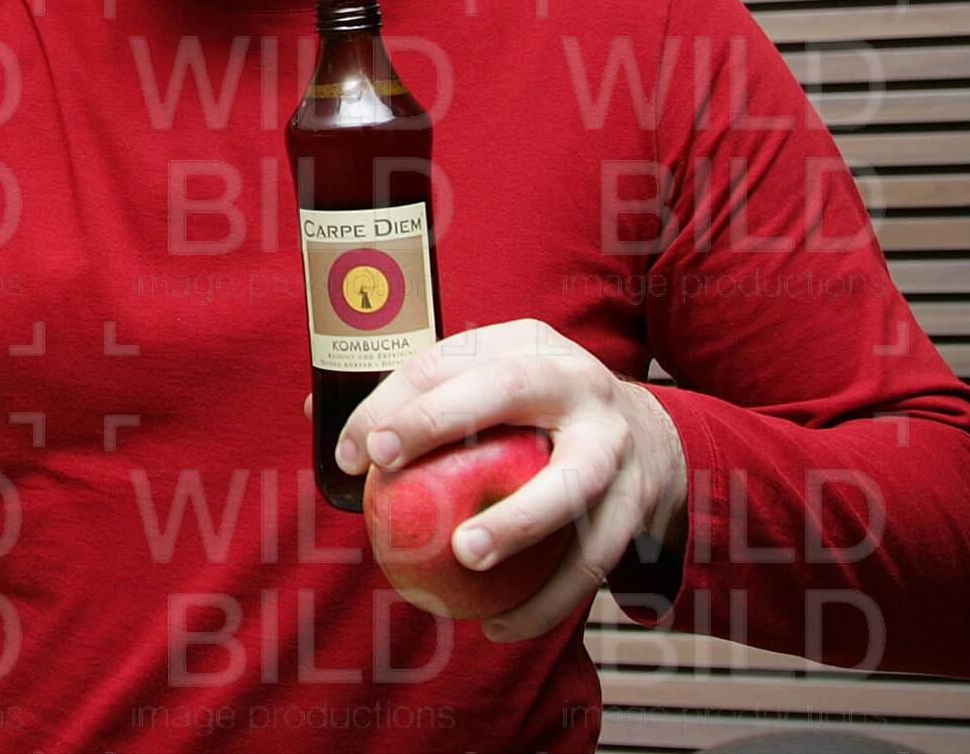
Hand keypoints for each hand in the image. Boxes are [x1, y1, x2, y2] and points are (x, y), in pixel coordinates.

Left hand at [320, 317, 688, 641]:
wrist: (653, 440)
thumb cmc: (535, 417)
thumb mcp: (487, 385)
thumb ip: (417, 399)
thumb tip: (316, 412)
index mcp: (524, 344)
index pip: (444, 359)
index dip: (392, 400)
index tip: (353, 451)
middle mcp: (574, 380)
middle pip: (505, 388)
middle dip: (440, 419)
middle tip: (386, 465)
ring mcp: (615, 439)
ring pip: (571, 482)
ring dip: (518, 522)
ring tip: (465, 557)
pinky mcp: (639, 500)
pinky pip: (594, 557)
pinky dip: (551, 598)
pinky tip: (502, 626)